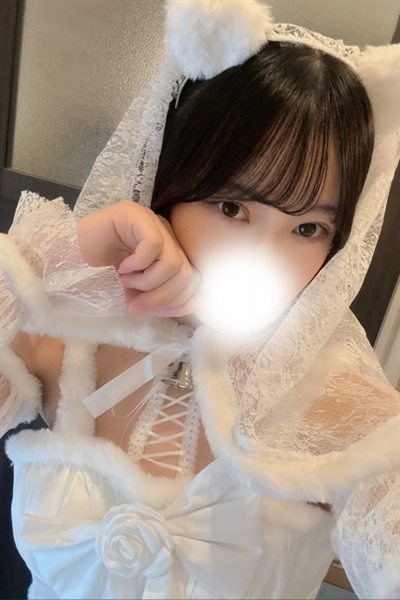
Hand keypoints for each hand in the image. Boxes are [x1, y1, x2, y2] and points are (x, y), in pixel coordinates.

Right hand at [77, 200, 199, 316]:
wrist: (64, 262)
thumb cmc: (98, 278)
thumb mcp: (138, 295)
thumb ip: (166, 301)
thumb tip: (198, 304)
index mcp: (169, 251)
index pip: (193, 278)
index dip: (176, 300)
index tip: (148, 308)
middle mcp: (165, 234)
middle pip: (187, 273)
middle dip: (162, 296)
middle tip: (134, 302)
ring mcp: (151, 221)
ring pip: (174, 261)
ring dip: (148, 282)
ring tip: (124, 280)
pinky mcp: (135, 214)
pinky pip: (153, 245)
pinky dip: (139, 264)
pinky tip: (122, 267)